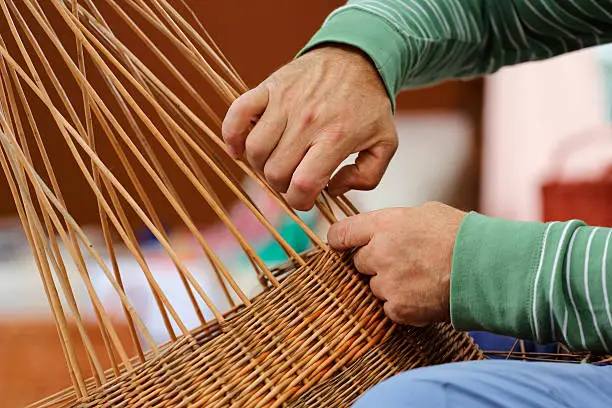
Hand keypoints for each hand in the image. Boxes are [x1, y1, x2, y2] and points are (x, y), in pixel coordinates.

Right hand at [222, 45, 397, 210]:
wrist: (356, 56)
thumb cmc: (369, 104)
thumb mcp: (385, 143)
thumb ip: (368, 176)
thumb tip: (334, 189)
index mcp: (335, 138)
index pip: (302, 185)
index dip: (300, 201)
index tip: (306, 198)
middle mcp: (307, 121)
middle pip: (275, 172)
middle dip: (282, 186)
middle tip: (294, 178)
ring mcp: (284, 103)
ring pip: (255, 151)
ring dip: (260, 166)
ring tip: (276, 162)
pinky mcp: (268, 88)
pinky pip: (237, 115)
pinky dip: (232, 136)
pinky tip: (240, 148)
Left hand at [327, 202, 466, 325]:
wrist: (487, 267)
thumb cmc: (461, 235)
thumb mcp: (424, 213)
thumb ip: (394, 222)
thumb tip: (381, 229)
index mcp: (384, 225)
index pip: (341, 233)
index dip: (340, 239)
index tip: (341, 244)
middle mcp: (379, 253)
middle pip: (358, 262)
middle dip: (374, 263)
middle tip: (402, 260)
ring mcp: (388, 283)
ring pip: (374, 287)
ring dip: (390, 284)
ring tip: (420, 277)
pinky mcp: (399, 308)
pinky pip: (389, 308)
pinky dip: (403, 304)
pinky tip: (423, 293)